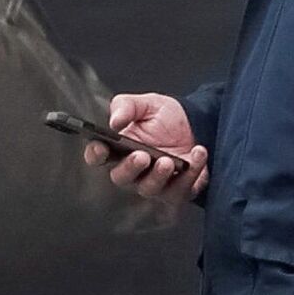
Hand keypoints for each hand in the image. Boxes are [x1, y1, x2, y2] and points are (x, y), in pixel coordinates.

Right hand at [81, 93, 208, 207]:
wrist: (195, 124)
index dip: (95, 154)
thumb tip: (114, 121)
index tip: (100, 147)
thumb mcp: (146, 104)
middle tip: (142, 156)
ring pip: (150, 188)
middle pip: (122, 177)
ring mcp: (155, 183)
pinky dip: (191, 173)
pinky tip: (197, 153)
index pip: (98, 156)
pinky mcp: (178, 190)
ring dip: (158, 176)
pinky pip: (181, 190)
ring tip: (168, 160)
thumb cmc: (164, 117)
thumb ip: (126, 107)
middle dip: (130, 168)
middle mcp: (133, 171)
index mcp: (118, 149)